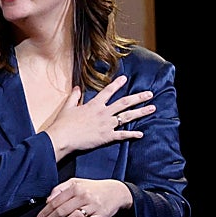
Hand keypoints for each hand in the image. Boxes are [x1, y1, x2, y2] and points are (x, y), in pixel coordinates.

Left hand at [36, 177, 131, 216]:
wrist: (116, 191)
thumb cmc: (93, 188)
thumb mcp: (76, 182)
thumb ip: (60, 189)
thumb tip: (47, 200)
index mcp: (76, 188)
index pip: (56, 202)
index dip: (45, 212)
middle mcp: (84, 196)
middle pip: (62, 211)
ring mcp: (93, 207)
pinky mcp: (101, 216)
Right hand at [41, 75, 155, 158]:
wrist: (63, 138)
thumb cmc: (63, 124)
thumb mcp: (67, 107)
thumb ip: (74, 96)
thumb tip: (77, 87)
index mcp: (94, 105)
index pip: (108, 91)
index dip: (117, 84)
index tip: (125, 78)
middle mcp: (103, 113)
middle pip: (124, 103)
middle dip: (138, 97)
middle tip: (150, 94)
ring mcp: (106, 125)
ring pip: (127, 117)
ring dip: (141, 112)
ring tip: (152, 108)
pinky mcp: (106, 136)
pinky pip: (122, 135)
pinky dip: (132, 135)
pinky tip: (141, 133)